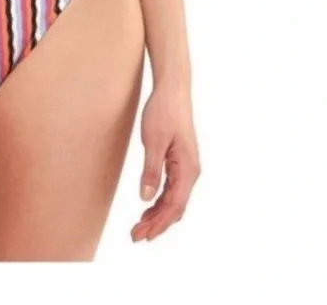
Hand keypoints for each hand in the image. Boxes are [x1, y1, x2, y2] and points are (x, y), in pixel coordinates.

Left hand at [131, 82, 199, 241]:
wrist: (172, 90)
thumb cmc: (163, 112)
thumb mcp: (153, 141)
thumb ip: (151, 171)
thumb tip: (145, 198)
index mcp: (187, 169)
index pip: (174, 205)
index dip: (159, 223)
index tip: (142, 234)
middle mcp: (191, 171)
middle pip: (176, 207)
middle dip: (157, 224)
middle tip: (135, 236)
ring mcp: (187, 167)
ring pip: (175, 200)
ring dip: (158, 214)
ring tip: (140, 226)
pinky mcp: (180, 161)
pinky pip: (173, 189)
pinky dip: (161, 201)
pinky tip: (149, 207)